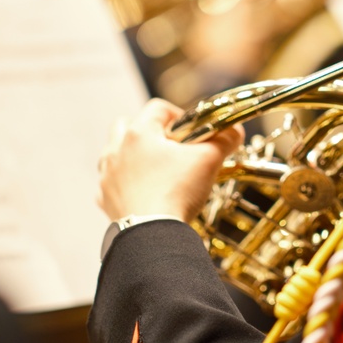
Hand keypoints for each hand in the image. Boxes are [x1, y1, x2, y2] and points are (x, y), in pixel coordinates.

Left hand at [97, 98, 243, 221]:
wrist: (152, 234)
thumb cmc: (177, 191)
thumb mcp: (209, 160)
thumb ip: (225, 140)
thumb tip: (236, 131)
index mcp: (138, 133)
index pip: (159, 108)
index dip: (180, 115)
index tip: (194, 133)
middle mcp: (116, 150)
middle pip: (128, 125)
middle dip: (150, 133)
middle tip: (172, 148)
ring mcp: (108, 176)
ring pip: (115, 154)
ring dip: (133, 156)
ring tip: (157, 170)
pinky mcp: (106, 200)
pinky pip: (112, 183)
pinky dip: (126, 184)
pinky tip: (143, 192)